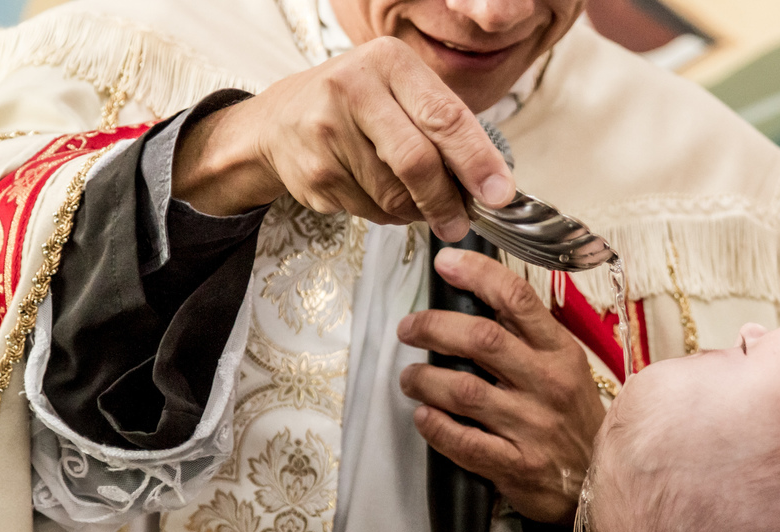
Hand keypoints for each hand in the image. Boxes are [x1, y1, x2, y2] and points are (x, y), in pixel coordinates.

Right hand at [172, 37, 513, 240]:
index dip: (477, 161)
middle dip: (447, 201)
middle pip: (416, 161)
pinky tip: (382, 197)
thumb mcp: (402, 93)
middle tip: (461, 222)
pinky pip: (370, 210)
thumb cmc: (359, 107)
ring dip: (417, 210)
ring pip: (394, 194)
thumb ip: (447, 128)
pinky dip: (388, 214)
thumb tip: (493, 185)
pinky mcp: (314, 171)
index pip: (444, 116)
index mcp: (388, 61)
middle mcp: (352, 87)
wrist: (280, 122)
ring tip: (418, 204)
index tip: (498, 194)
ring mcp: (326, 130)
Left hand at [397, 248, 605, 523]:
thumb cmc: (575, 421)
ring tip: (411, 378)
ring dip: (425, 379)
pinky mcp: (516, 465)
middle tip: (409, 328)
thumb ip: (528, 339)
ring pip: (463, 390)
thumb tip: (477, 301)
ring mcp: (532, 426)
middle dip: (434, 327)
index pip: (518, 300)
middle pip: (482, 340)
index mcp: (561, 353)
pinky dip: (435, 426)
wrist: (601, 481)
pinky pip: (463, 441)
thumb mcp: (567, 369)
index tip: (447, 263)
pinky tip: (424, 416)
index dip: (478, 276)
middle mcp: (548, 385)